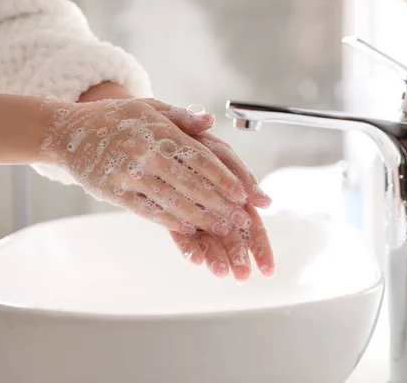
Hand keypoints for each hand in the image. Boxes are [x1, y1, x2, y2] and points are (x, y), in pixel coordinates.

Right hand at [75, 83, 274, 280]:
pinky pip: (147, 210)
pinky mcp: (114, 192)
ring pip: (172, 200)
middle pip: (191, 183)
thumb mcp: (148, 108)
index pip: (199, 157)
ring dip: (201, 218)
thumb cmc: (115, 119)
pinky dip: (170, 221)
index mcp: (159, 130)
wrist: (67, 131)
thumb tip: (211, 121)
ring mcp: (128, 174)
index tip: (244, 194)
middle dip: (220, 204)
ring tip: (222, 230)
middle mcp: (145, 152)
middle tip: (242, 220)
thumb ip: (181, 117)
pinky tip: (190, 231)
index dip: (223, 177)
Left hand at [169, 133, 274, 280]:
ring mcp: (193, 206)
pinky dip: (189, 247)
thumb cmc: (183, 132)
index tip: (267, 267)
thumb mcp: (213, 145)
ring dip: (216, 257)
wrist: (140, 130)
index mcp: (229, 185)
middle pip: (233, 235)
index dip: (260, 244)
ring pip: (209, 238)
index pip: (251, 221)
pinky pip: (181, 234)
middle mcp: (213, 198)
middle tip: (244, 276)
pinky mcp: (171, 210)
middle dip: (240, 256)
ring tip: (220, 273)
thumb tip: (262, 197)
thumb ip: (233, 165)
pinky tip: (195, 260)